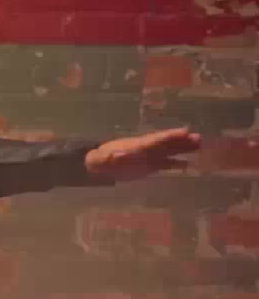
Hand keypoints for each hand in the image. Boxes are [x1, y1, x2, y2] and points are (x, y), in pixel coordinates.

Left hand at [84, 126, 201, 180]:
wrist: (97, 166)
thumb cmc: (100, 161)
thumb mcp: (103, 158)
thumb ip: (111, 157)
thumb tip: (119, 155)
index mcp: (137, 146)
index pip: (157, 140)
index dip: (170, 136)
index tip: (185, 131)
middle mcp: (146, 150)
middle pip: (167, 144)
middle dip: (182, 141)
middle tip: (199, 137)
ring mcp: (148, 158)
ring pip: (169, 152)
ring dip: (183, 149)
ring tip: (199, 146)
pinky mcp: (148, 167)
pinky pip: (164, 164)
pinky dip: (175, 164)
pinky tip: (187, 165)